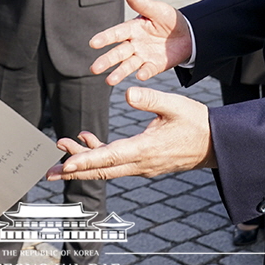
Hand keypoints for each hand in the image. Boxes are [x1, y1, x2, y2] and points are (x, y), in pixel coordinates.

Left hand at [47, 87, 214, 180]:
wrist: (216, 144)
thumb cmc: (197, 123)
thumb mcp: (174, 106)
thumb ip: (150, 99)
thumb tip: (126, 92)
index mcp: (145, 150)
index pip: (108, 158)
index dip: (85, 160)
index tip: (65, 163)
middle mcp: (140, 163)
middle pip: (100, 170)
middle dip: (73, 170)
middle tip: (48, 172)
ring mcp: (142, 166)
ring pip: (107, 167)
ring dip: (84, 160)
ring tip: (62, 147)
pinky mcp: (144, 163)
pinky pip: (116, 163)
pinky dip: (100, 154)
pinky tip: (89, 139)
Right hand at [89, 0, 192, 84]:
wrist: (189, 34)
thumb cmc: (169, 19)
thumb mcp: (157, 10)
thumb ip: (143, 5)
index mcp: (132, 28)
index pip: (116, 33)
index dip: (105, 38)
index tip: (93, 43)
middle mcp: (134, 44)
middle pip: (118, 53)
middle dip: (106, 60)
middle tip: (94, 69)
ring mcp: (143, 56)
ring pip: (128, 65)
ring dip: (119, 72)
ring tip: (110, 81)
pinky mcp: (154, 66)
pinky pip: (148, 70)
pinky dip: (144, 73)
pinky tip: (139, 76)